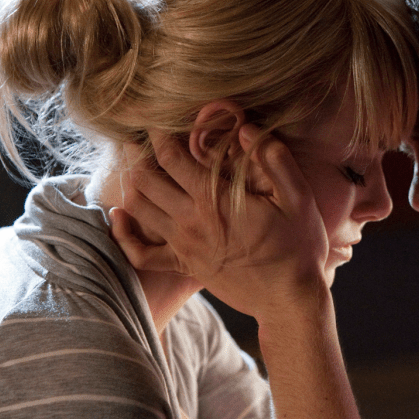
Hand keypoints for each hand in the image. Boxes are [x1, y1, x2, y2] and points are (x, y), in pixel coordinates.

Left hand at [110, 125, 328, 320]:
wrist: (289, 299)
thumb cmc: (299, 247)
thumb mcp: (299, 199)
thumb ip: (274, 160)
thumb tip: (246, 129)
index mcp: (214, 200)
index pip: (171, 157)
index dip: (159, 133)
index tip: (157, 119)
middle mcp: (190, 221)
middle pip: (145, 179)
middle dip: (139, 154)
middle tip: (141, 139)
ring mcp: (183, 246)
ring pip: (138, 208)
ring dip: (132, 183)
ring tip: (137, 165)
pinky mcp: (184, 265)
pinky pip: (140, 253)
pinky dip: (123, 234)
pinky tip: (120, 216)